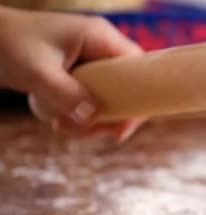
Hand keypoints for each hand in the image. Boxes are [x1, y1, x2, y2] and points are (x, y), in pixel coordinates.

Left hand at [0, 6, 145, 141]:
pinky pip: (92, 99)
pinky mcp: (79, 73)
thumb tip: (93, 118)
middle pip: (126, 88)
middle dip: (111, 116)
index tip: (123, 127)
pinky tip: (58, 121)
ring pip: (109, 98)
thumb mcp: (37, 72)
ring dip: (92, 120)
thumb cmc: (8, 44)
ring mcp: (90, 60)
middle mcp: (101, 47)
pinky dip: (79, 115)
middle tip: (90, 132)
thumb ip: (65, 94)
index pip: (139, 68)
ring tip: (63, 127)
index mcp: (100, 37)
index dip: (139, 99)